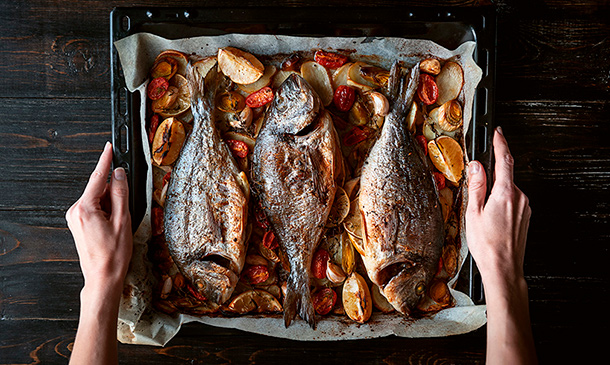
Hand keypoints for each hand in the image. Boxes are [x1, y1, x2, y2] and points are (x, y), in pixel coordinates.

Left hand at [67, 142, 131, 364]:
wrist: (102, 278)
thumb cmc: (113, 255)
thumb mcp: (123, 220)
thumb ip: (120, 193)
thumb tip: (119, 174)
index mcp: (84, 208)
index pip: (97, 177)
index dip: (105, 160)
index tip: (109, 147)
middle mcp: (76, 211)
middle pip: (98, 189)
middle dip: (114, 192)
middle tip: (125, 210)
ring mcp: (75, 218)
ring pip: (98, 199)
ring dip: (112, 204)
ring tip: (120, 224)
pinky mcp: (79, 224)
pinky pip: (95, 208)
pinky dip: (107, 210)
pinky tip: (114, 225)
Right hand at [466, 127, 536, 363]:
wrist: (503, 268)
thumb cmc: (486, 244)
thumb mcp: (473, 212)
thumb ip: (476, 185)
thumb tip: (476, 165)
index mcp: (505, 192)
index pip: (505, 160)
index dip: (501, 143)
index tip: (497, 131)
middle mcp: (519, 197)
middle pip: (505, 175)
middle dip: (491, 175)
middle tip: (476, 184)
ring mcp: (525, 207)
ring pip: (508, 189)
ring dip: (495, 192)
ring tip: (481, 210)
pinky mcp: (525, 217)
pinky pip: (512, 201)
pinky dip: (501, 201)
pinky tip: (490, 217)